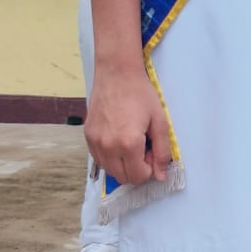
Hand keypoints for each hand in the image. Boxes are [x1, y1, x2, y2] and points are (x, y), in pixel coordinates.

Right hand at [85, 64, 171, 186]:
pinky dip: (110, 157)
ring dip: (123, 165)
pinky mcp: (87, 136)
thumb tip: (161, 175)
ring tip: (131, 143)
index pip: (138, 176)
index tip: (152, 151)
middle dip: (137, 169)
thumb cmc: (140, 94)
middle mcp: (108, 146)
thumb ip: (162, 151)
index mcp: (128, 144)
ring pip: (110, 170)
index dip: (149, 169)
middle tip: (143, 148)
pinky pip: (99, 159)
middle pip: (123, 177)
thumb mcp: (160, 122)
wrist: (117, 74)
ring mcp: (95, 142)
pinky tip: (118, 140)